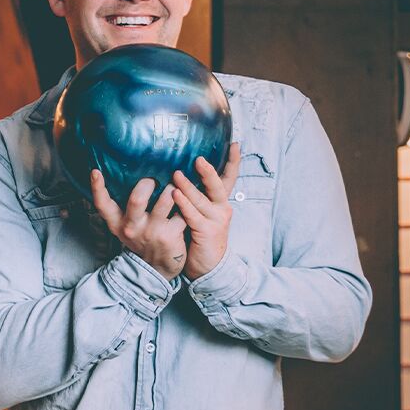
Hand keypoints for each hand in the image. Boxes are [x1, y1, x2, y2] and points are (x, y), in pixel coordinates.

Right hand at [91, 170, 186, 278]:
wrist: (158, 267)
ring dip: (172, 189)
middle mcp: (132, 227)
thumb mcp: (127, 226)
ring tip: (176, 187)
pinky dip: (186, 206)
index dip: (97, 188)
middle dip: (148, 183)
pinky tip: (188, 205)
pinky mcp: (170, 236)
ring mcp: (151, 232)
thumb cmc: (143, 238)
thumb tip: (131, 174)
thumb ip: (125, 207)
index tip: (95, 172)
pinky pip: (181, 212)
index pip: (102, 204)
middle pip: (137, 198)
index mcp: (117, 223)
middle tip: (154, 180)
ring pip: (165, 200)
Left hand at [173, 143, 242, 279]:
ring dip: (188, 186)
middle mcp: (222, 208)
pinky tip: (175, 195)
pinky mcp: (207, 231)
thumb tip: (178, 173)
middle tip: (199, 158)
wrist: (208, 266)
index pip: (228, 178)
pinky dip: (184, 205)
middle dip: (208, 171)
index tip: (235, 144)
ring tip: (176, 174)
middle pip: (218, 185)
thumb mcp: (199, 213)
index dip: (233, 162)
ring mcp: (216, 220)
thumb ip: (194, 196)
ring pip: (202, 199)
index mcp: (221, 202)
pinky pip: (193, 215)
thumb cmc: (199, 237)